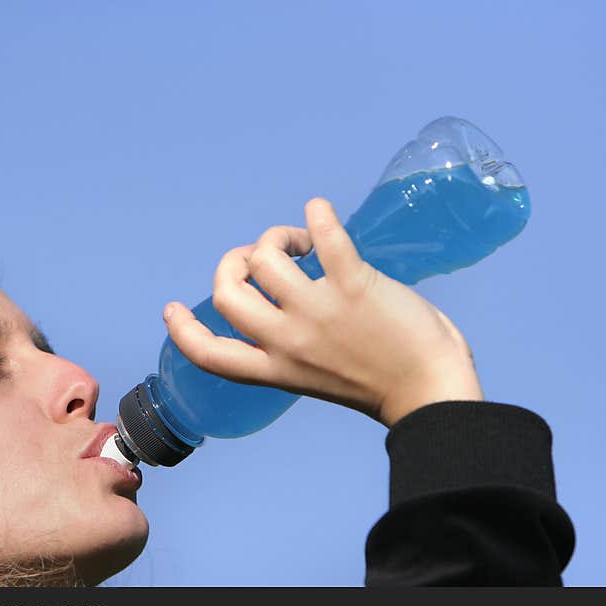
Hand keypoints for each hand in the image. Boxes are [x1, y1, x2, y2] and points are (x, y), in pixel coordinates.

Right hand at [162, 198, 483, 427]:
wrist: (432, 393)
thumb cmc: (385, 385)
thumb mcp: (317, 376)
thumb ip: (292, 346)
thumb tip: (294, 293)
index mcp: (276, 369)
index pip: (209, 355)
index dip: (182, 331)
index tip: (173, 309)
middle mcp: (286, 341)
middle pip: (226, 292)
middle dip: (233, 263)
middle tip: (263, 259)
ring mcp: (316, 312)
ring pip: (265, 258)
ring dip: (278, 238)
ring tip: (305, 242)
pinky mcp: (352, 286)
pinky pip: (325, 237)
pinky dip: (319, 215)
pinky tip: (322, 211)